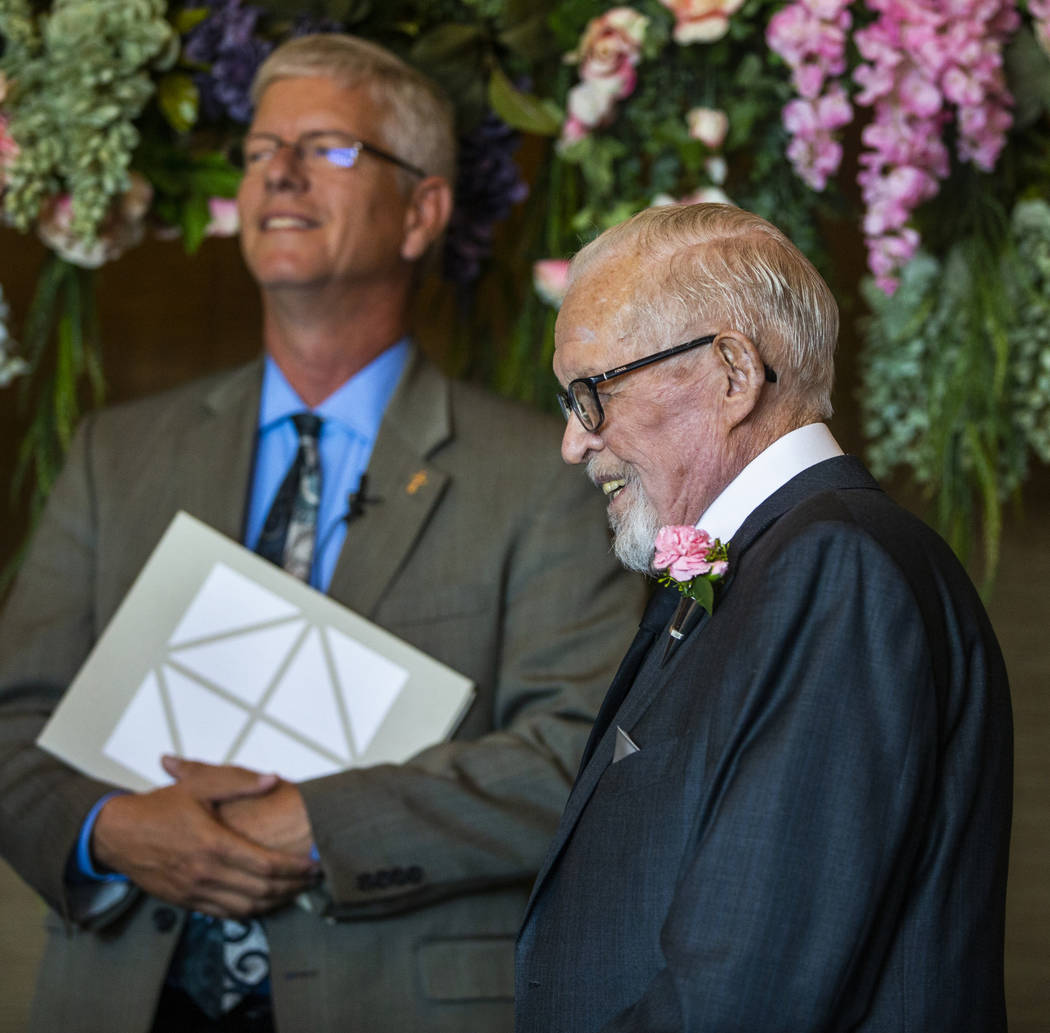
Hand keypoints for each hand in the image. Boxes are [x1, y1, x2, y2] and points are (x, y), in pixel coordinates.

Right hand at [91, 758, 318, 917]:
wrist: (117, 834)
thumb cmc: (158, 807)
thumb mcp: (199, 785)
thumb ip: (239, 782)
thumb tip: (273, 780)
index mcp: (213, 844)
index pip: (266, 865)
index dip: (295, 868)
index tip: (314, 863)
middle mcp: (205, 873)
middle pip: (261, 891)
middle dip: (293, 887)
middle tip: (313, 879)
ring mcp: (194, 891)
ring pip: (245, 908)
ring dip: (275, 902)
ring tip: (295, 891)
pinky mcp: (184, 902)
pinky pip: (224, 914)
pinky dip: (249, 911)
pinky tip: (264, 901)